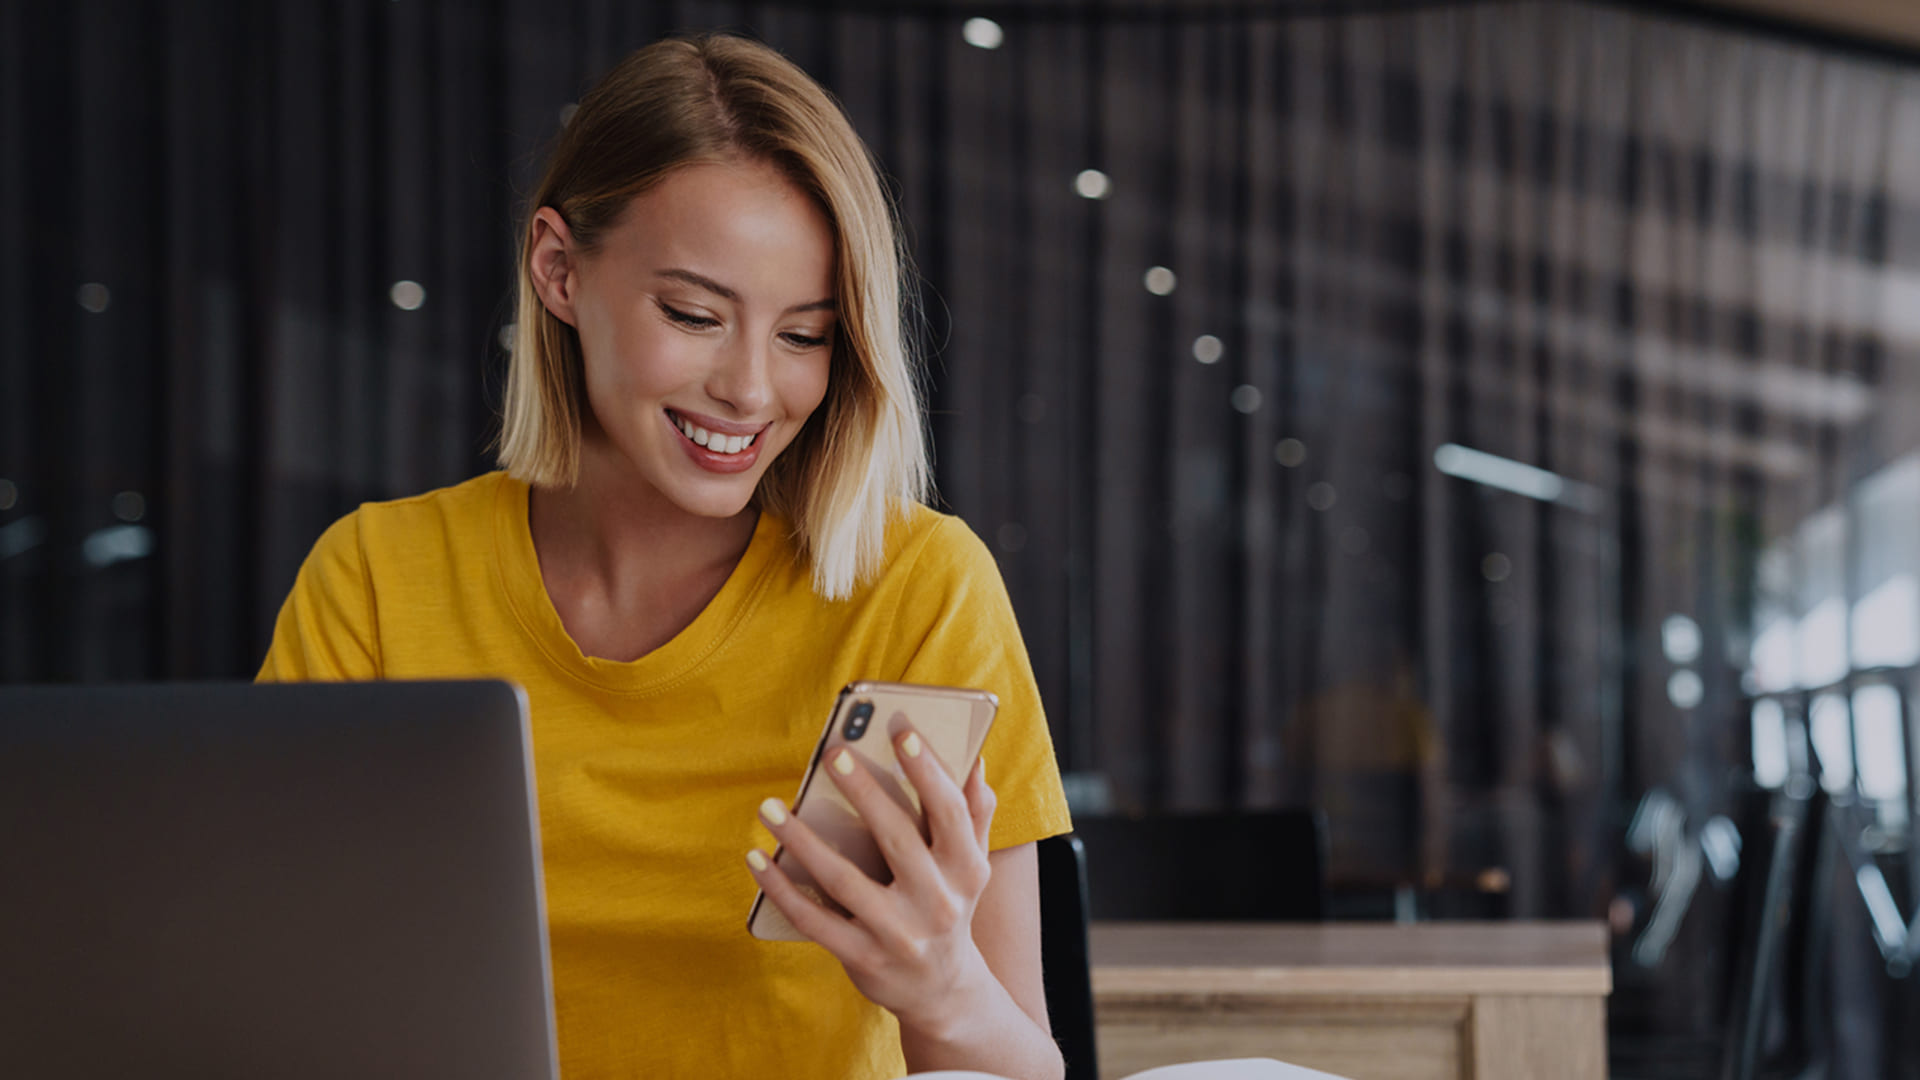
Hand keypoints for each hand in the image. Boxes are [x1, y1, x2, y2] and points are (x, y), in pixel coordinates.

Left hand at [747, 728, 997, 1034]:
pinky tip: (757, 858)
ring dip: (802, 840)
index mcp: (967, 869)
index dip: (928, 770)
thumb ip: (973, 811)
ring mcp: (899, 934)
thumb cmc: (949, 904)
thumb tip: (973, 757)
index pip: (949, 812)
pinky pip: (813, 919)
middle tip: (832, 753)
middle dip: (864, 791)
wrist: (942, 989)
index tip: (902, 730)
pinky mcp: (863, 958)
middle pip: (897, 838)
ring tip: (771, 807)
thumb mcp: (971, 864)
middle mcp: (938, 902)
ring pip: (843, 879)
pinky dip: (781, 888)